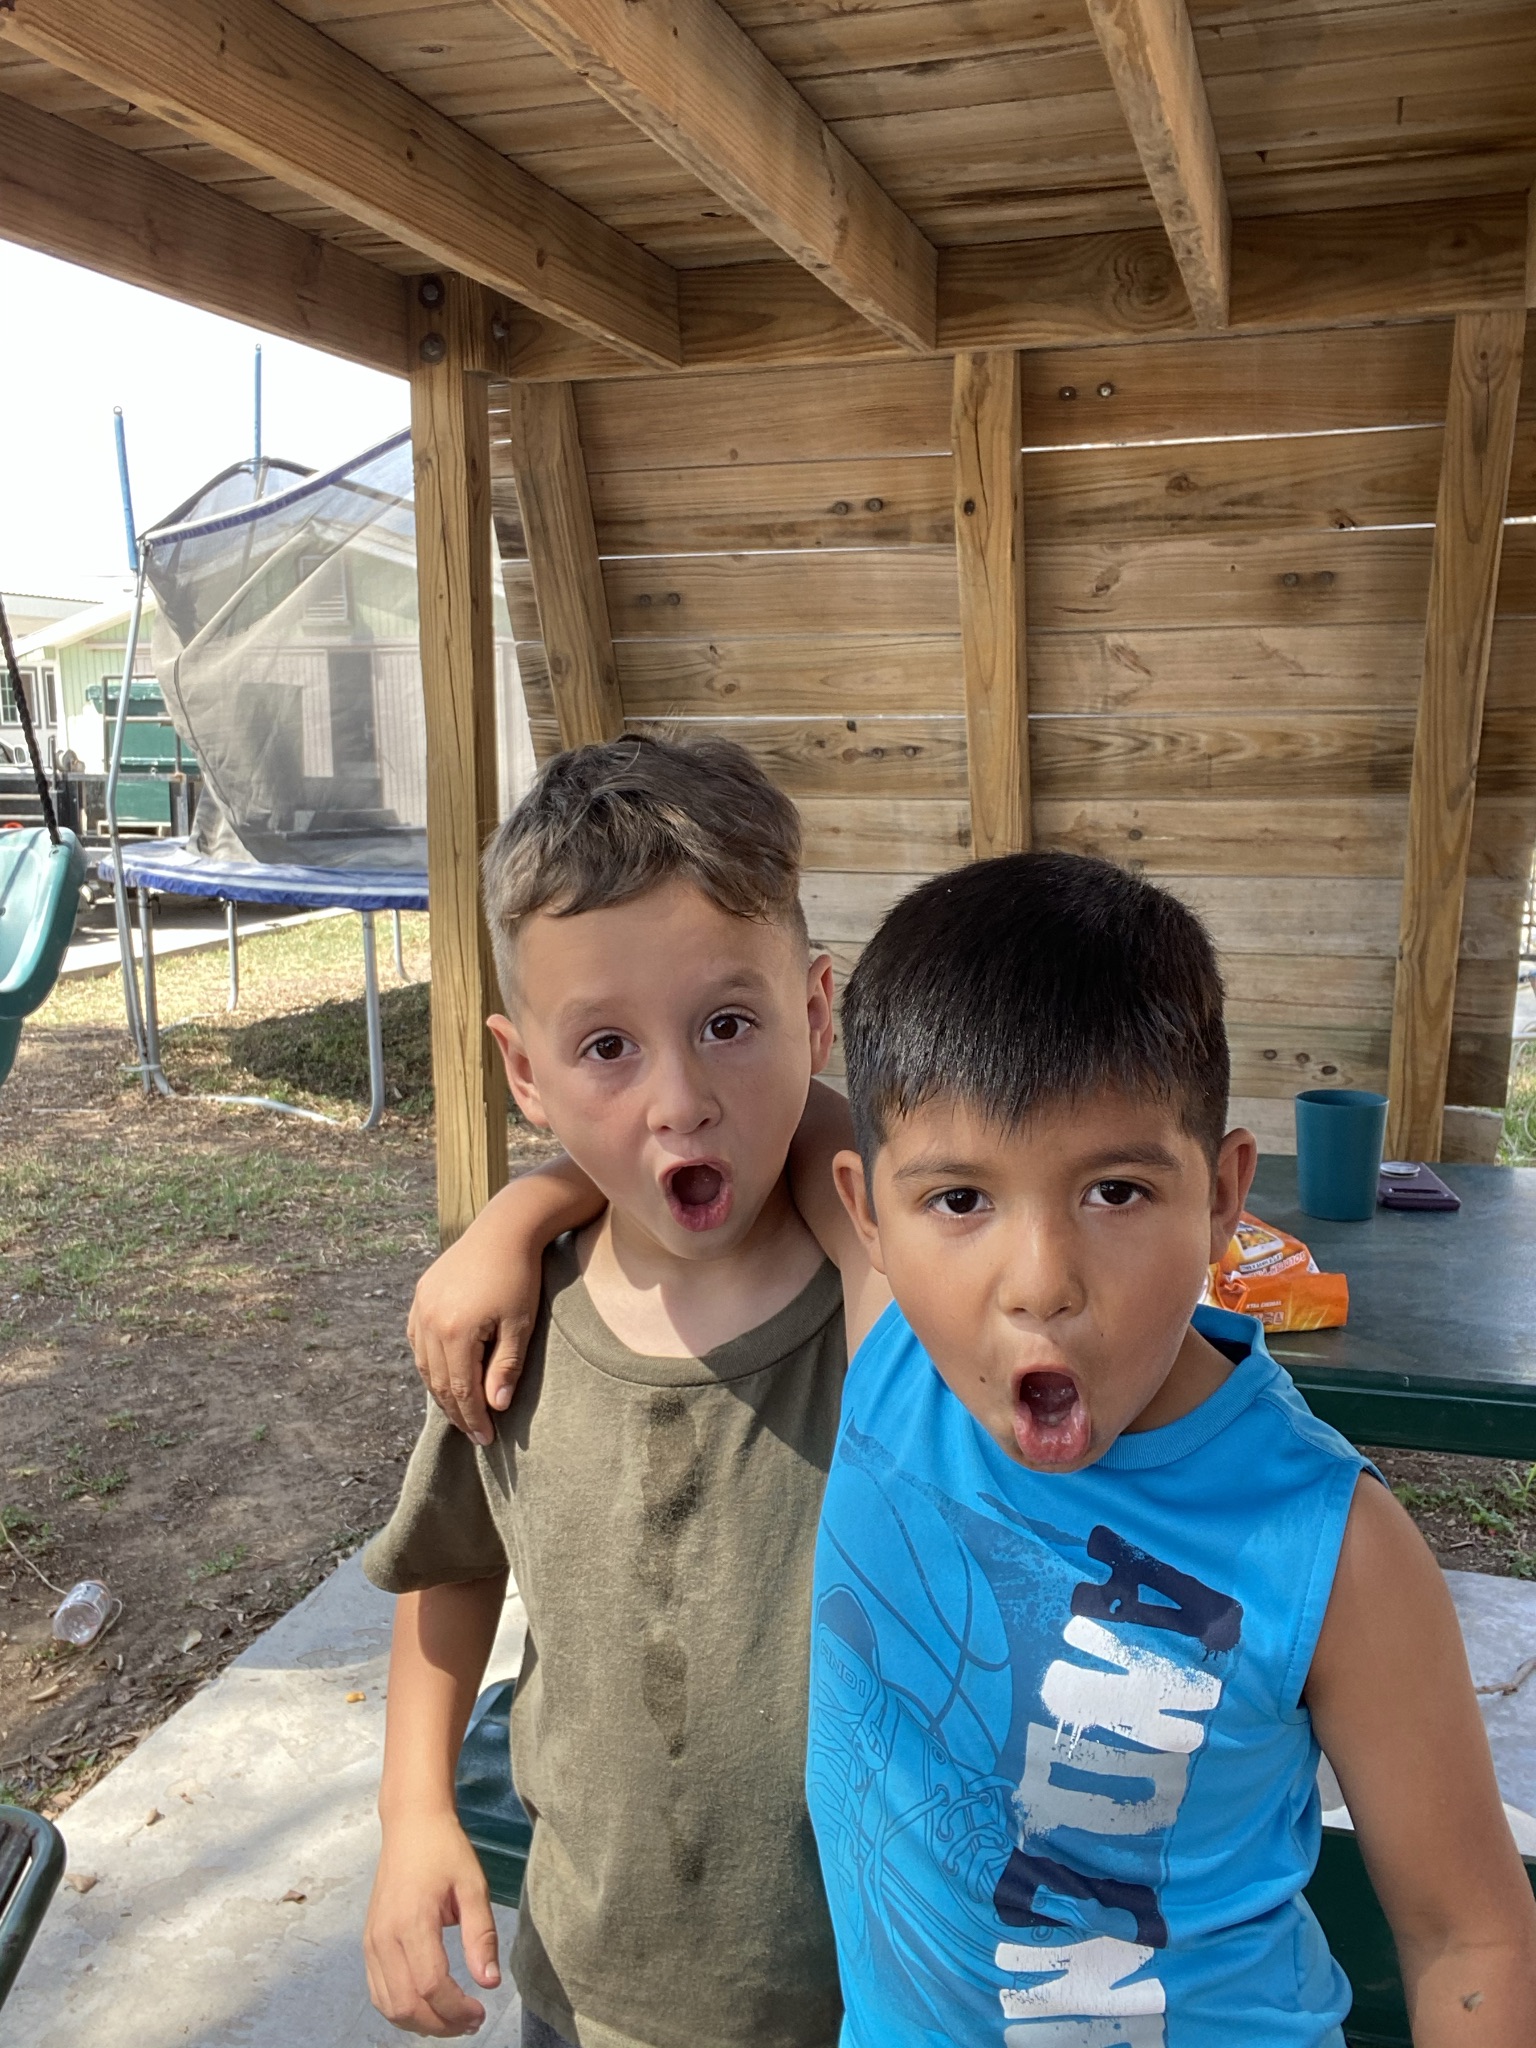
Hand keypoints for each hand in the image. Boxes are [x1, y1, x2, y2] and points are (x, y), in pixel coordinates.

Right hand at [364, 1810, 500, 2036]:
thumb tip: (490, 1982)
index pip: (430, 1986)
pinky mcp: (369, 1942)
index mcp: (412, 1921)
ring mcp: (372, 1942)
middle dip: (440, 2024)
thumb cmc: (444, 1850)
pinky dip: (402, 2009)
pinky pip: (379, 1991)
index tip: (481, 2012)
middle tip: (471, 2021)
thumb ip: (481, 1935)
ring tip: (453, 2017)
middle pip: (406, 2005)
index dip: (456, 2009)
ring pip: (388, 2006)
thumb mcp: (473, 1886)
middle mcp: (384, 1937)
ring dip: (420, 2022)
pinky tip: (428, 2005)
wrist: (410, 1824)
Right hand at [407, 1158, 606, 1443]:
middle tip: (474, 1432)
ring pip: (425, 1363)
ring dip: (441, 1389)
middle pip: (439, 1380)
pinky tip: (444, 1374)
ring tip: (460, 1410)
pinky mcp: (421, 1294)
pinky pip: (418, 1339)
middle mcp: (430, 1321)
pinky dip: (430, 1362)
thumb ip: (506, 1367)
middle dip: (457, 1410)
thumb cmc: (520, 1277)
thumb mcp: (520, 1325)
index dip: (473, 1418)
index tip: (486, 1439)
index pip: (461, 1389)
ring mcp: (421, 1306)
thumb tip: (496, 1406)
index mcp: (455, 1331)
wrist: (505, 1228)